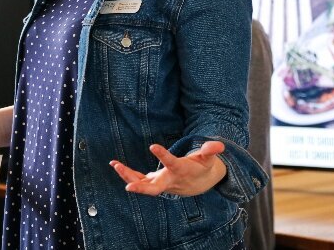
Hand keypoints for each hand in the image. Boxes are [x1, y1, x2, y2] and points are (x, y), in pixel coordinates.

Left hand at [110, 141, 226, 196]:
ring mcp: (160, 183)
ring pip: (143, 185)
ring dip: (128, 176)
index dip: (163, 156)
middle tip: (128, 187)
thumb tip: (218, 144)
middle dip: (141, 188)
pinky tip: (115, 165)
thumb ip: (210, 150)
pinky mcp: (154, 182)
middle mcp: (169, 181)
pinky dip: (128, 175)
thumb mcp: (209, 157)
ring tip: (114, 164)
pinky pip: (139, 180)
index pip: (172, 164)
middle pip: (154, 188)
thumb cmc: (203, 166)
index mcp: (181, 171)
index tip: (152, 146)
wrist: (200, 183)